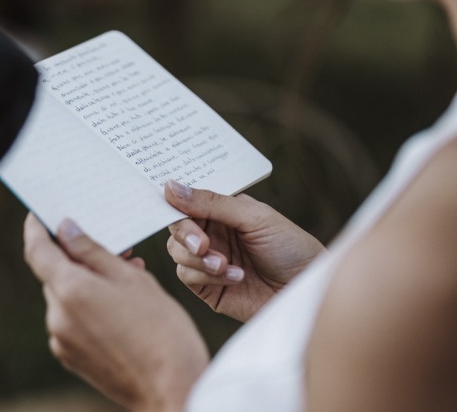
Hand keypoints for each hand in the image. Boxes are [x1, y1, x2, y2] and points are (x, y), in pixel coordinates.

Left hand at [24, 213, 207, 411]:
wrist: (172, 390)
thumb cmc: (160, 330)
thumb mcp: (131, 278)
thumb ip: (92, 250)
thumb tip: (65, 229)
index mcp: (70, 290)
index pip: (37, 250)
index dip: (35, 228)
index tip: (39, 214)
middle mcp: (57, 316)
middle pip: (55, 274)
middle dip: (77, 259)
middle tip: (113, 250)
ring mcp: (62, 340)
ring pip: (65, 297)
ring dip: (86, 284)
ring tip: (127, 281)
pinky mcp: (71, 357)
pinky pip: (71, 321)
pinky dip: (88, 308)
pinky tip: (120, 309)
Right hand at [164, 180, 324, 321]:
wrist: (307, 290)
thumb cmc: (291, 248)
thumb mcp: (254, 217)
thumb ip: (211, 202)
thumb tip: (170, 186)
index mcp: (222, 210)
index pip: (187, 200)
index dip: (174, 202)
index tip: (169, 203)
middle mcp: (212, 233)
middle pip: (176, 226)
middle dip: (186, 234)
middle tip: (204, 244)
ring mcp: (208, 260)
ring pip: (176, 251)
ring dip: (198, 258)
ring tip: (225, 265)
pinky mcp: (208, 287)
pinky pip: (187, 275)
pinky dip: (207, 276)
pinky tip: (236, 276)